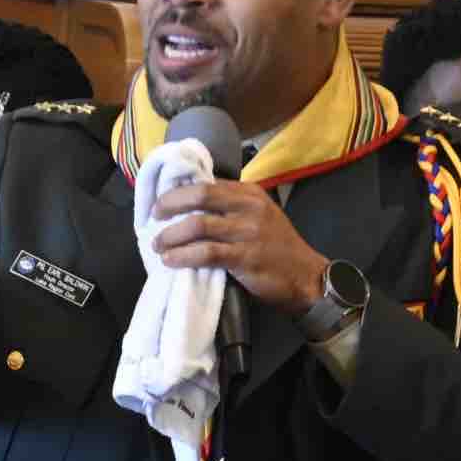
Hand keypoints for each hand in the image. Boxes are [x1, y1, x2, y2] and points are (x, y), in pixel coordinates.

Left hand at [146, 175, 327, 314]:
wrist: (306, 277)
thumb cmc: (278, 249)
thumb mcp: (260, 216)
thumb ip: (232, 208)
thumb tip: (192, 207)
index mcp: (250, 193)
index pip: (208, 183)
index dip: (179, 191)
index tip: (161, 201)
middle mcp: (249, 207)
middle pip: (199, 195)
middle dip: (169, 204)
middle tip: (154, 216)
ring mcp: (248, 232)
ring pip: (198, 224)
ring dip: (171, 235)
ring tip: (158, 245)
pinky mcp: (245, 257)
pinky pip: (205, 253)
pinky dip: (183, 256)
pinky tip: (171, 260)